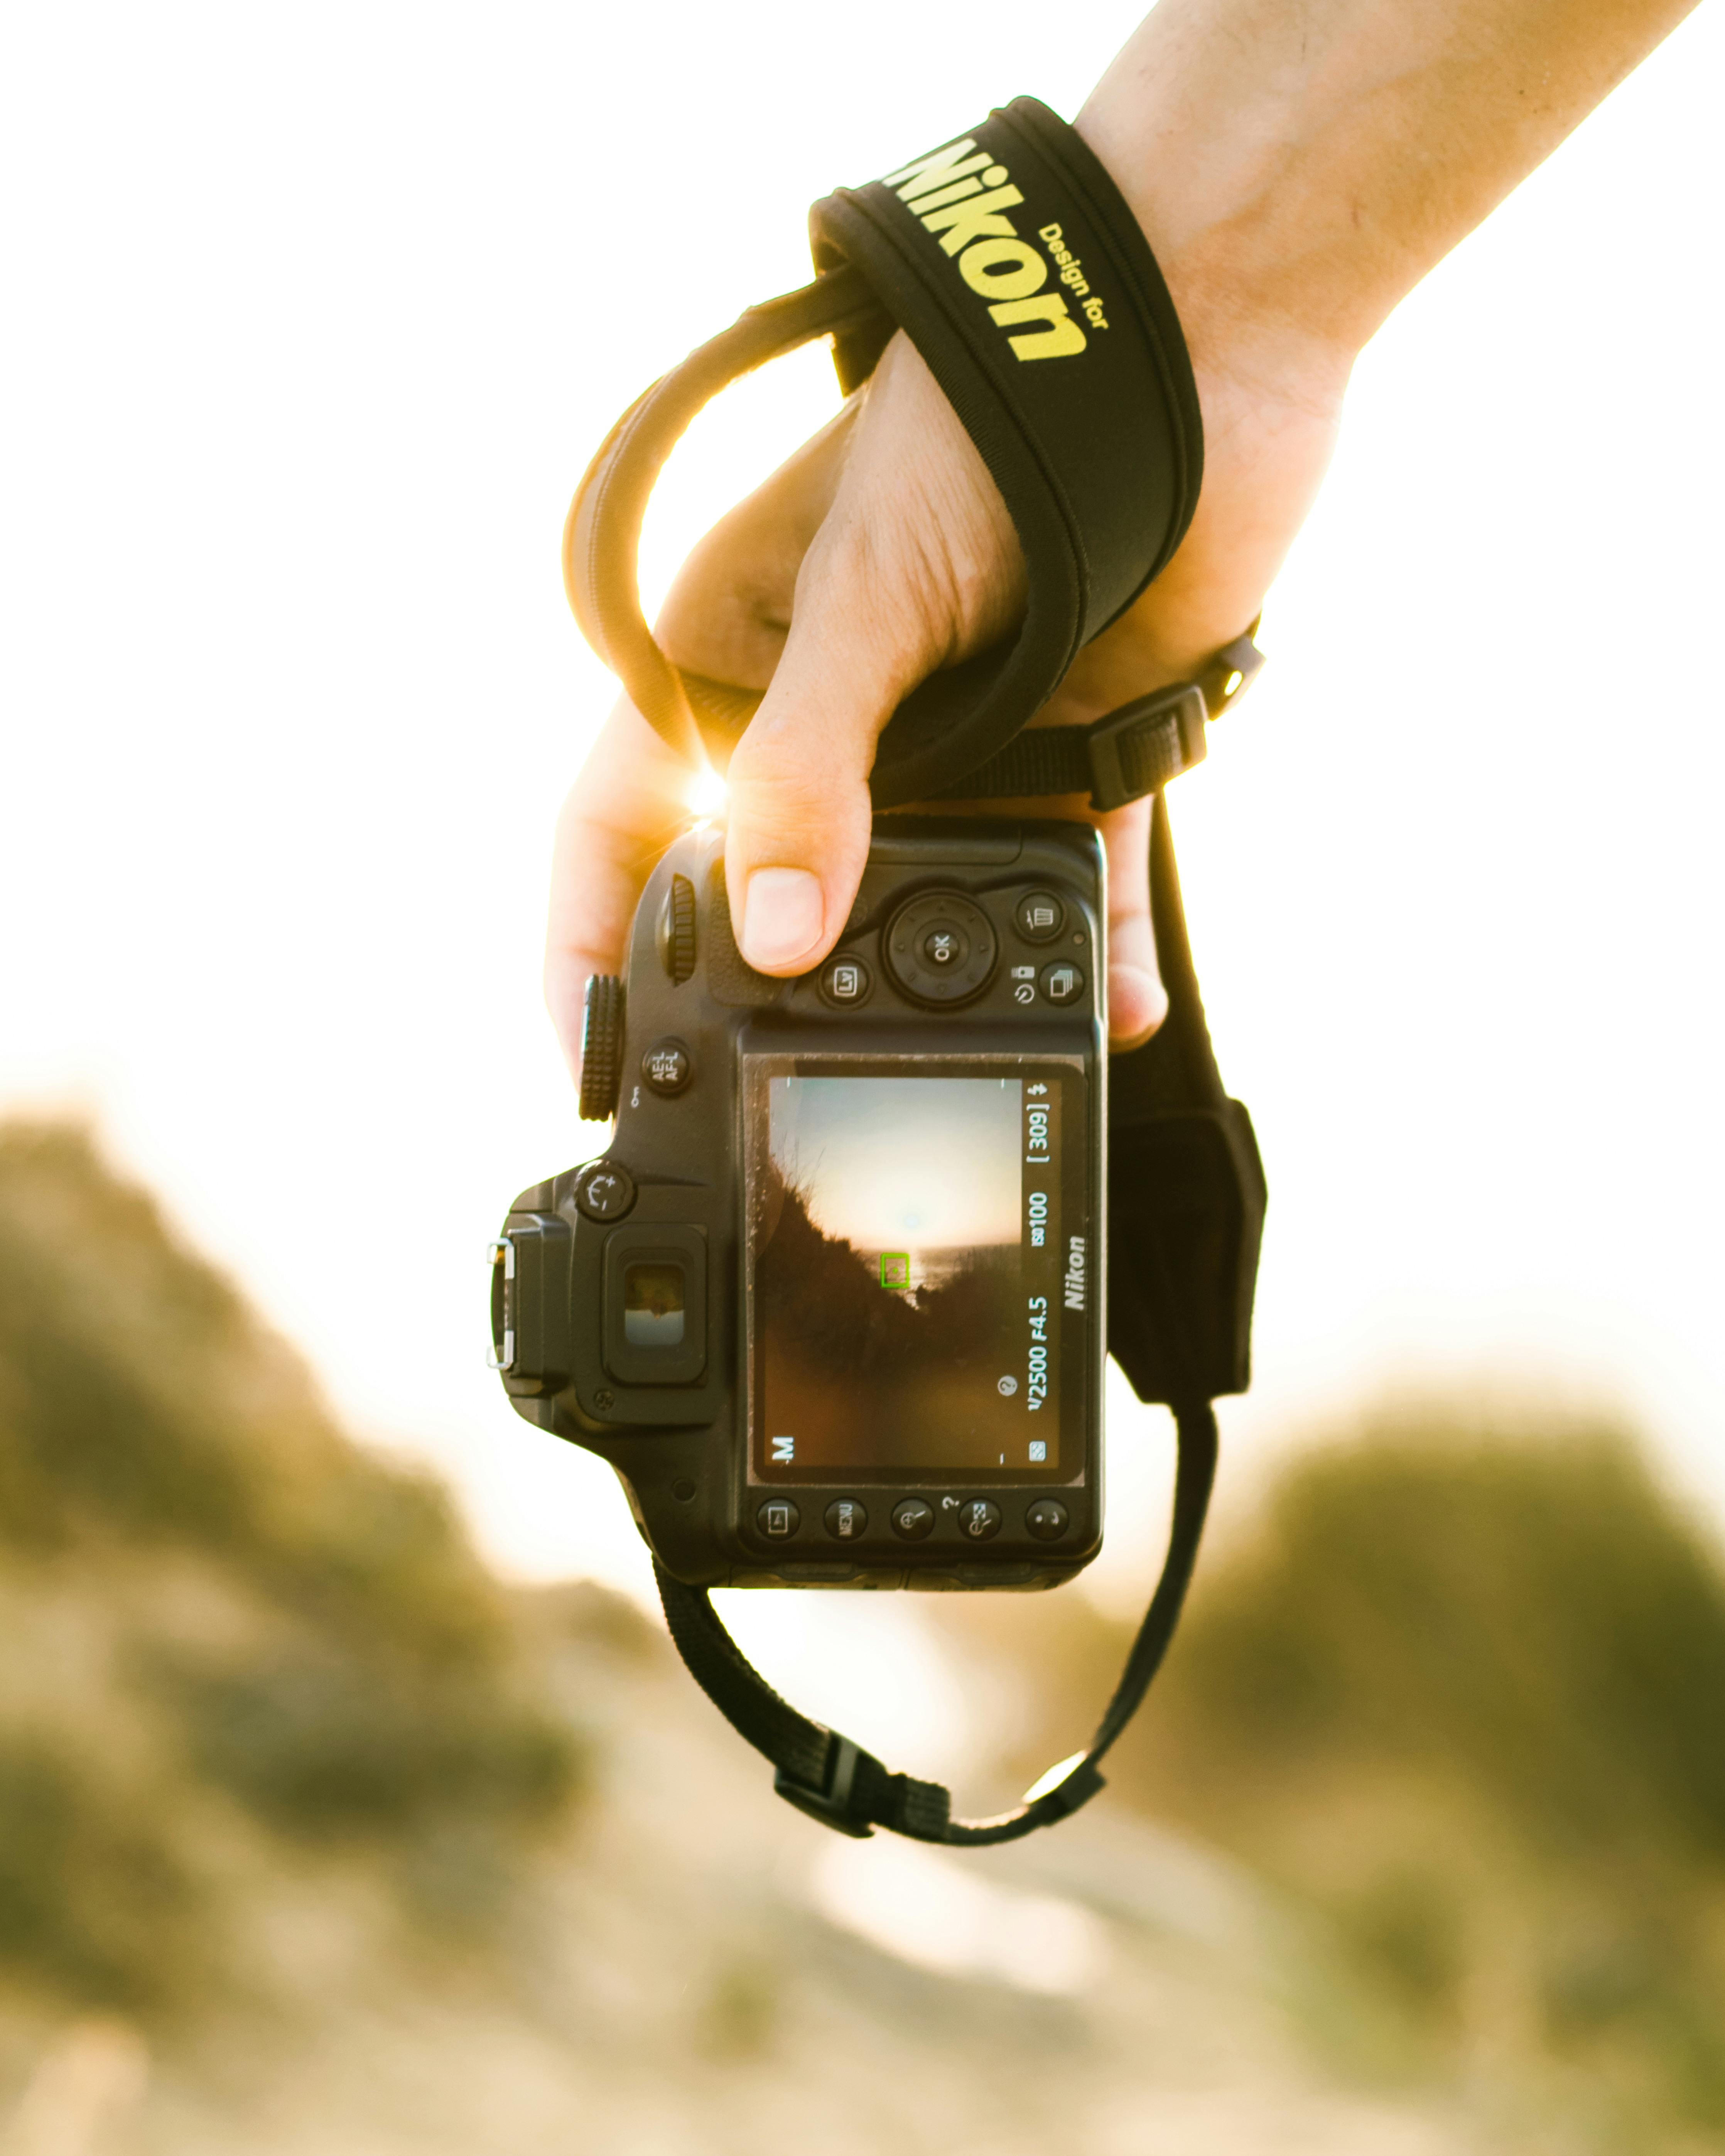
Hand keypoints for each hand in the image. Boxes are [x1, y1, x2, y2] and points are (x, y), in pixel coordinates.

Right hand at [545, 318, 1345, 1085]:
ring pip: (932, 913)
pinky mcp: (1077, 753)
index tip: (590, 1053)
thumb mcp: (857, 597)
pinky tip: (1110, 1015)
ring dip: (956, 998)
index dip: (594, 941)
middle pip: (773, 893)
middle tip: (778, 1089)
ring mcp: (956, 748)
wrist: (1192, 342)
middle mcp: (836, 724)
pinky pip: (1074, 886)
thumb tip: (771, 940)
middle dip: (773, 998)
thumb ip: (803, 769)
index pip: (624, 825)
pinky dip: (1095, 954)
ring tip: (974, 1074)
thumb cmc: (988, 428)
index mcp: (734, 661)